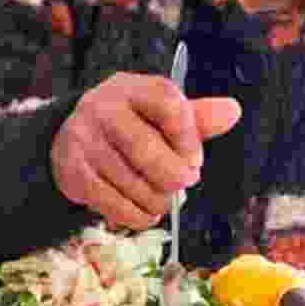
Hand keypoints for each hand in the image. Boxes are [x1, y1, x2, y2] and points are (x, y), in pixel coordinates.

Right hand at [50, 72, 242, 229]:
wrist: (73, 132)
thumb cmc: (130, 122)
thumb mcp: (160, 112)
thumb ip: (196, 117)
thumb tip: (232, 111)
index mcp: (132, 89)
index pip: (168, 106)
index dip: (189, 139)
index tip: (196, 161)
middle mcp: (102, 110)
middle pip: (146, 151)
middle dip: (173, 176)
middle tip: (183, 184)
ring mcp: (84, 142)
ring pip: (134, 185)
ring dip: (158, 201)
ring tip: (162, 199)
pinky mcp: (74, 174)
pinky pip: (116, 206)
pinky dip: (139, 216)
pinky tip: (145, 211)